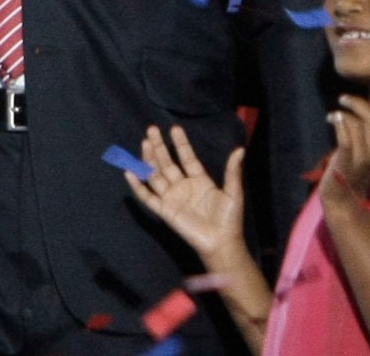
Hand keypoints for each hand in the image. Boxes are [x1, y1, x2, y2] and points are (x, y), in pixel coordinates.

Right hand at [125, 125, 245, 265]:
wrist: (221, 242)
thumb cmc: (229, 218)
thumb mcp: (233, 192)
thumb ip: (232, 171)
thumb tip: (240, 150)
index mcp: (199, 180)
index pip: (187, 158)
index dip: (181, 144)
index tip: (174, 128)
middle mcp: (183, 186)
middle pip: (167, 163)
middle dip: (159, 147)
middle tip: (152, 129)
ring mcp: (172, 197)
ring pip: (156, 175)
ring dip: (148, 160)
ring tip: (144, 142)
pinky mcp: (164, 210)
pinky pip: (147, 197)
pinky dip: (138, 186)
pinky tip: (130, 173)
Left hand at [325, 84, 369, 199]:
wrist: (343, 199)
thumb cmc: (353, 170)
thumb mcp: (369, 151)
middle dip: (358, 102)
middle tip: (343, 99)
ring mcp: (362, 158)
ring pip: (358, 124)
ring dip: (343, 113)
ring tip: (333, 115)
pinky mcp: (347, 163)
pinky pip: (346, 139)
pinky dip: (339, 123)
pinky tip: (332, 118)